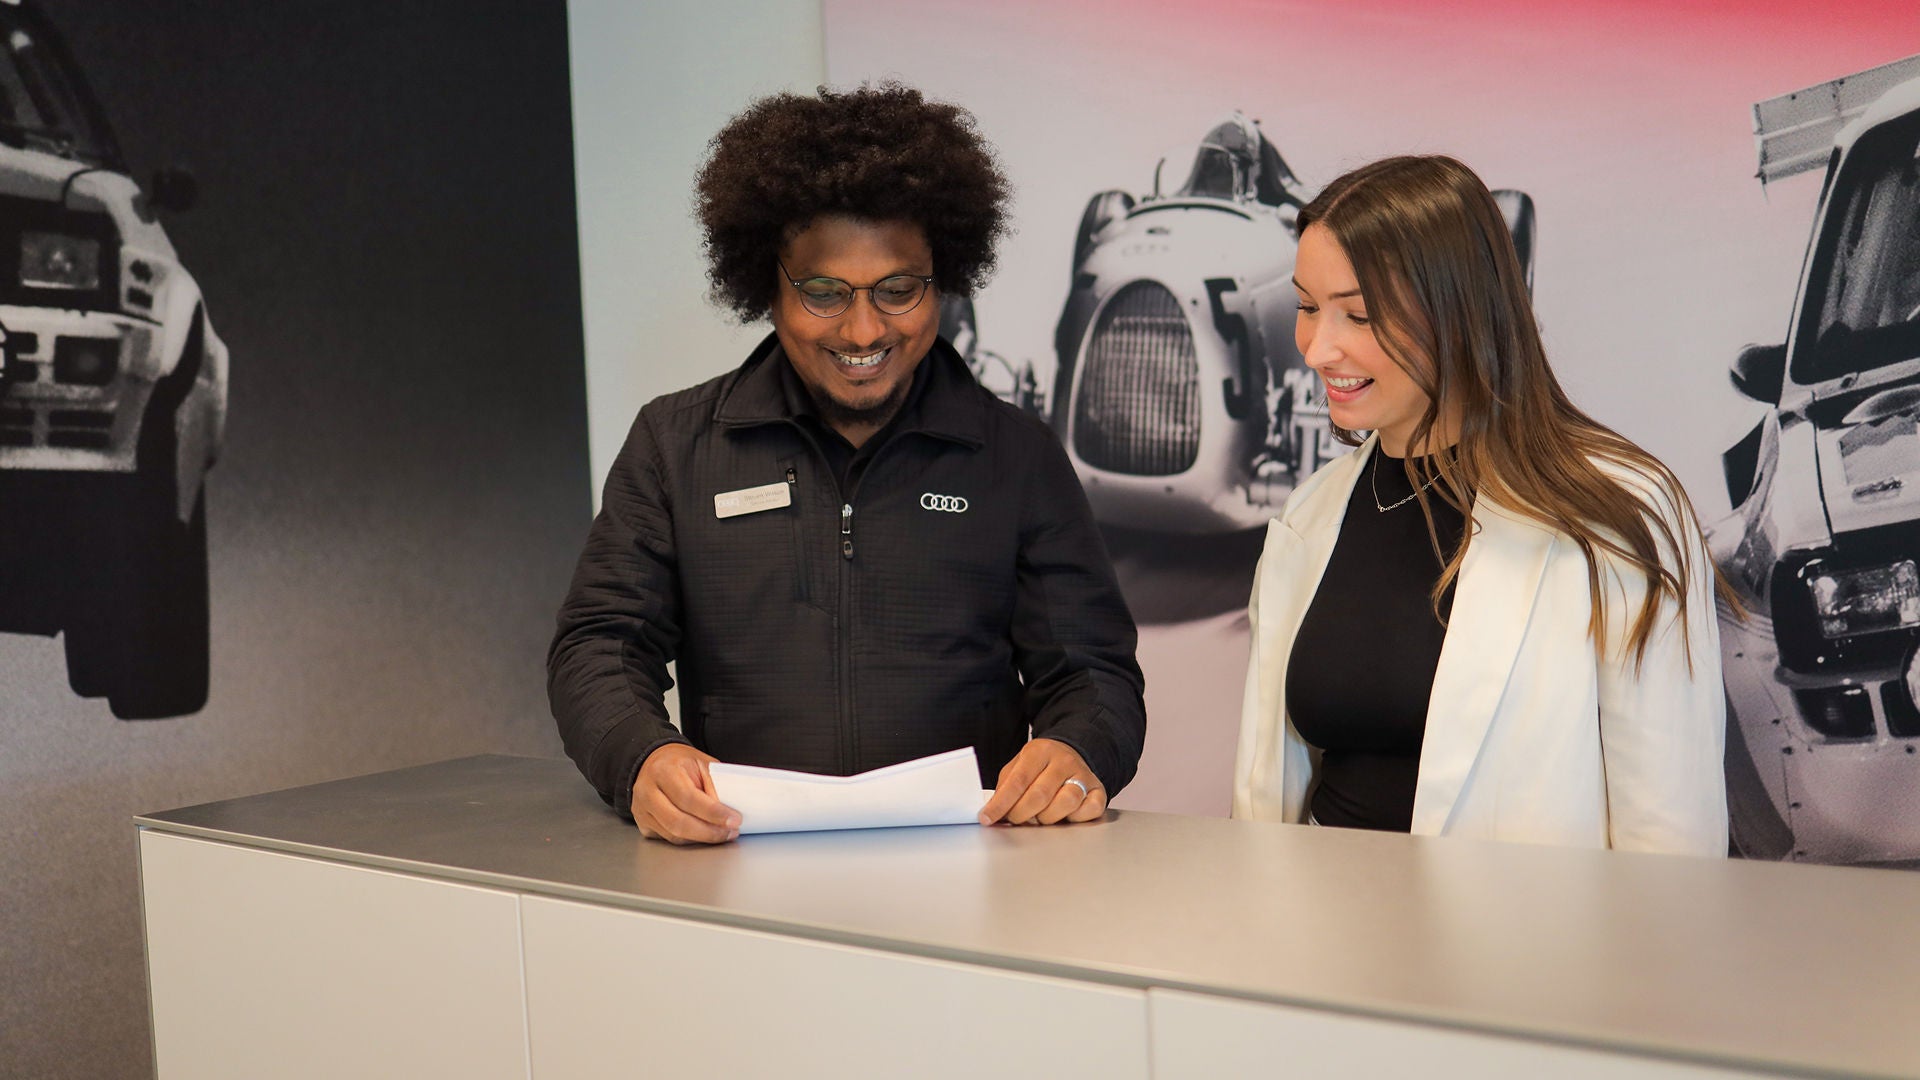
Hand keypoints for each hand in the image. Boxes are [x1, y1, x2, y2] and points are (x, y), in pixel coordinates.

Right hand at [631, 743, 739, 843]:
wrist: (654, 763)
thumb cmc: (680, 763)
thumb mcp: (702, 763)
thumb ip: (714, 785)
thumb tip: (727, 812)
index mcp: (663, 770)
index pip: (688, 797)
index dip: (713, 812)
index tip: (734, 820)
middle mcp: (647, 791)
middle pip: (678, 822)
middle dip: (709, 832)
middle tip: (731, 832)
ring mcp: (642, 810)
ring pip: (674, 834)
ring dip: (702, 838)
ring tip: (722, 834)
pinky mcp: (643, 824)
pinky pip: (669, 839)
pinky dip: (690, 839)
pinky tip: (704, 834)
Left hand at [978, 738, 1106, 825]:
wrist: (1072, 754)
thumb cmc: (1040, 767)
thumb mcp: (1018, 767)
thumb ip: (1005, 788)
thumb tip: (992, 813)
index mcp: (1039, 751)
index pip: (1017, 781)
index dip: (1001, 803)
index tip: (988, 818)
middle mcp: (1064, 761)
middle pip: (1040, 795)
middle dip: (1022, 814)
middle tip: (1015, 819)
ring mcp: (1083, 775)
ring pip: (1066, 802)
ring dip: (1048, 817)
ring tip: (1040, 816)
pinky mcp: (1098, 790)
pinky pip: (1089, 810)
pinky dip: (1076, 818)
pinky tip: (1065, 815)